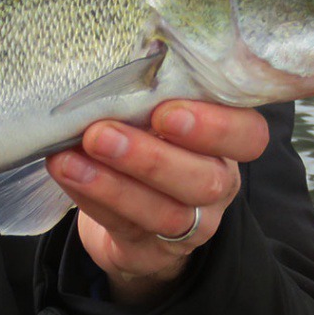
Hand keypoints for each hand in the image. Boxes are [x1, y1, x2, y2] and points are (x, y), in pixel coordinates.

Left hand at [45, 101, 268, 305]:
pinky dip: (90, 197)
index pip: (248, 135)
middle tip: (102, 133)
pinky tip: (65, 171)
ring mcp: (189, 224)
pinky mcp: (149, 250)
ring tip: (71, 158)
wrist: (125, 210)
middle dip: (152, 157)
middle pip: (205, 179)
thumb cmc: (143, 138)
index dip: (215, 126)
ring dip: (113, 183)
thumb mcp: (152, 113)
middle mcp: (215, 184)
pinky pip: (123, 226)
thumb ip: (145, 94)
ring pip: (165, 212)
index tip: (166, 111)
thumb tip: (102, 64)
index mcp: (224, 143)